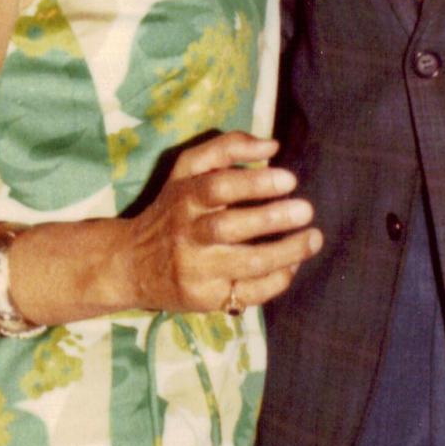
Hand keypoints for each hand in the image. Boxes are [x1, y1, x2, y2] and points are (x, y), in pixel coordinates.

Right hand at [124, 131, 319, 314]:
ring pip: (245, 264)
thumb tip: (273, 146)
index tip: (289, 178)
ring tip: (314, 238)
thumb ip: (227, 148)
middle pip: (230, 227)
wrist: (131, 264)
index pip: (217, 187)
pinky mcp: (206, 299)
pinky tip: (294, 264)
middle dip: (272, 218)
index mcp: (184, 198)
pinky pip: (248, 293)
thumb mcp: (186, 170)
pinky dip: (276, 280)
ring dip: (286, 252)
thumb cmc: (172, 209)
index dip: (254, 182)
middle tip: (306, 209)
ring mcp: (197, 270)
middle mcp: (188, 235)